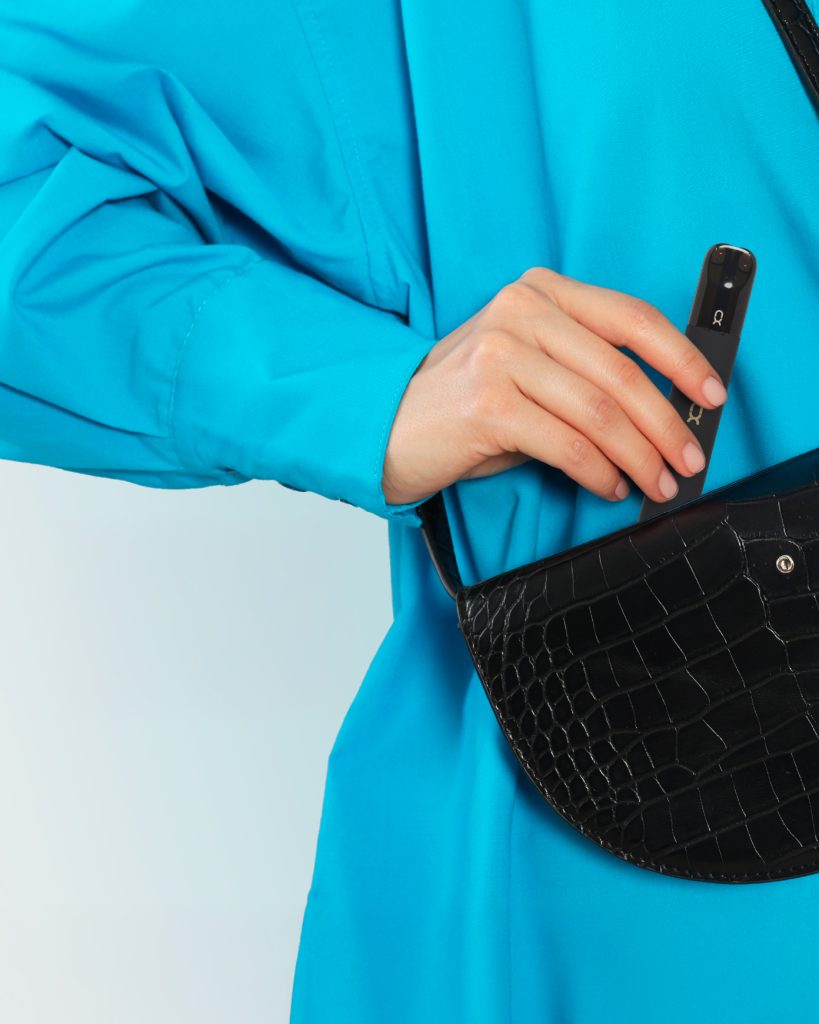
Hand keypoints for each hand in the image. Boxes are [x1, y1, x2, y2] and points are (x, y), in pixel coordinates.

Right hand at [382, 266, 726, 506]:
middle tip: (688, 459)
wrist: (386, 425)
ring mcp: (501, 354)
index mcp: (538, 292)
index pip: (631, 318)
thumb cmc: (463, 402)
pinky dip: (599, 472)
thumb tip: (657, 412)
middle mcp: (520, 312)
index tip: (711, 394)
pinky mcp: (487, 403)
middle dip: (667, 424)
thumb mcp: (525, 365)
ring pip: (600, 411)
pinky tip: (609, 486)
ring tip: (656, 483)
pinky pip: (568, 444)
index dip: (681, 359)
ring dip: (639, 456)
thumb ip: (583, 369)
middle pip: (622, 371)